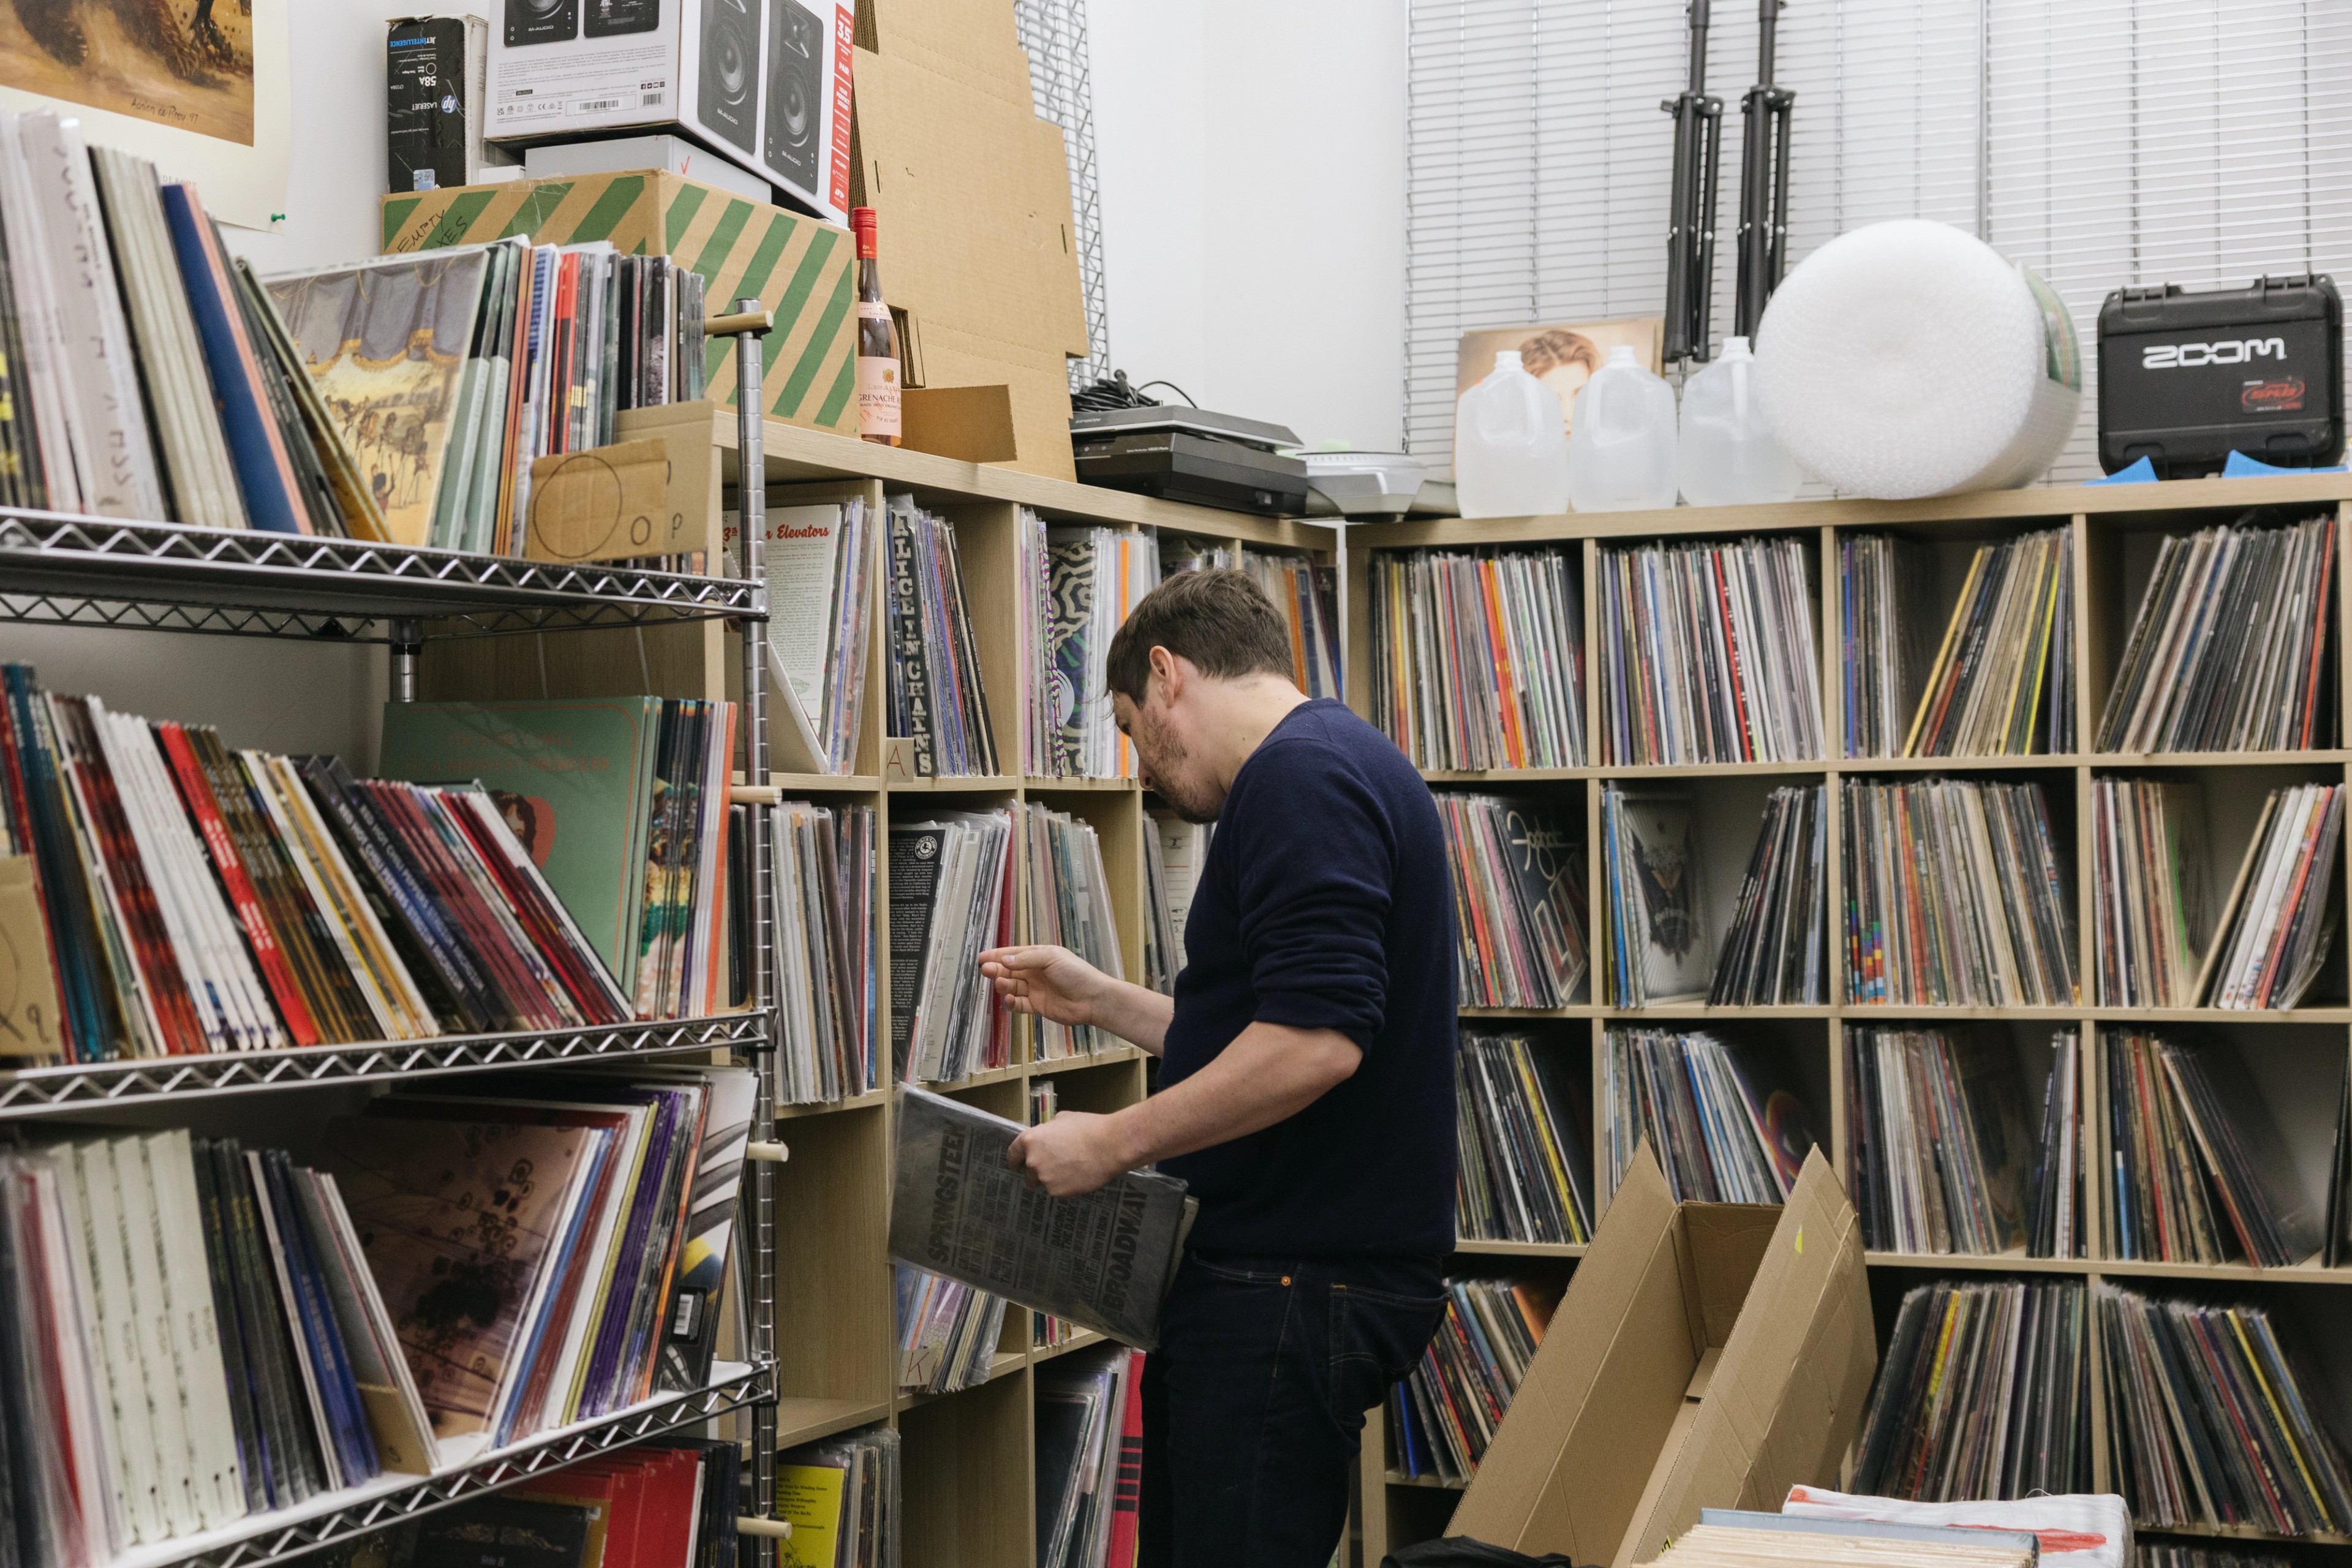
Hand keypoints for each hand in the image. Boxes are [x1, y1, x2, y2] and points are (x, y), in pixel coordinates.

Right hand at [978, 944, 1108, 1027]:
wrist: (1092, 999)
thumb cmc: (1076, 973)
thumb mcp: (1051, 958)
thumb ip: (1026, 959)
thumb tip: (1004, 961)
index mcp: (1039, 956)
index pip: (1013, 954)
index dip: (997, 956)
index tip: (981, 958)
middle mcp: (1035, 972)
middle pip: (1010, 971)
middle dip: (996, 970)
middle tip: (986, 970)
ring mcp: (1035, 990)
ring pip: (1012, 987)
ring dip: (1004, 985)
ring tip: (1001, 984)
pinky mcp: (1037, 1006)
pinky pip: (1019, 1004)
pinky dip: (1011, 1002)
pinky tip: (1010, 999)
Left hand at [1006, 1111, 1130, 1196]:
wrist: (1110, 1145)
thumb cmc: (1089, 1128)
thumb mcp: (1062, 1119)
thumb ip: (1047, 1130)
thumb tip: (1046, 1136)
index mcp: (1030, 1140)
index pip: (1013, 1155)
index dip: (1015, 1161)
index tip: (1017, 1166)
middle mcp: (1033, 1161)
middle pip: (1027, 1173)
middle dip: (1037, 1172)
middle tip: (1054, 1167)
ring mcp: (1045, 1178)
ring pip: (1043, 1183)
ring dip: (1052, 1180)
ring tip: (1071, 1170)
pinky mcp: (1058, 1191)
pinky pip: (1058, 1191)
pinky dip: (1066, 1186)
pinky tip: (1079, 1176)